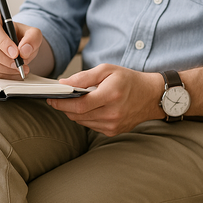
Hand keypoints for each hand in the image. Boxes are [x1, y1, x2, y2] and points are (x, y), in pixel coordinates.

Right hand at [0, 10, 43, 78]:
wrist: (14, 45)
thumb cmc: (19, 35)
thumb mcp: (32, 33)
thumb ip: (32, 38)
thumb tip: (24, 50)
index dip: (3, 43)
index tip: (16, 53)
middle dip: (4, 59)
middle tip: (18, 64)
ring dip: (3, 68)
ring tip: (17, 68)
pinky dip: (0, 75)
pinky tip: (11, 72)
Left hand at [47, 64, 163, 135]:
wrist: (151, 96)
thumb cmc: (128, 80)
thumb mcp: (107, 70)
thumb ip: (84, 77)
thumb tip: (63, 83)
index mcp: (111, 95)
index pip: (79, 105)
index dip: (62, 103)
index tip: (51, 98)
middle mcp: (112, 113)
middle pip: (78, 115)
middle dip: (65, 107)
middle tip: (59, 98)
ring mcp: (113, 125)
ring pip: (82, 122)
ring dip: (75, 112)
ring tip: (76, 101)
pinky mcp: (112, 131)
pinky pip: (91, 126)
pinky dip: (86, 118)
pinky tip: (91, 108)